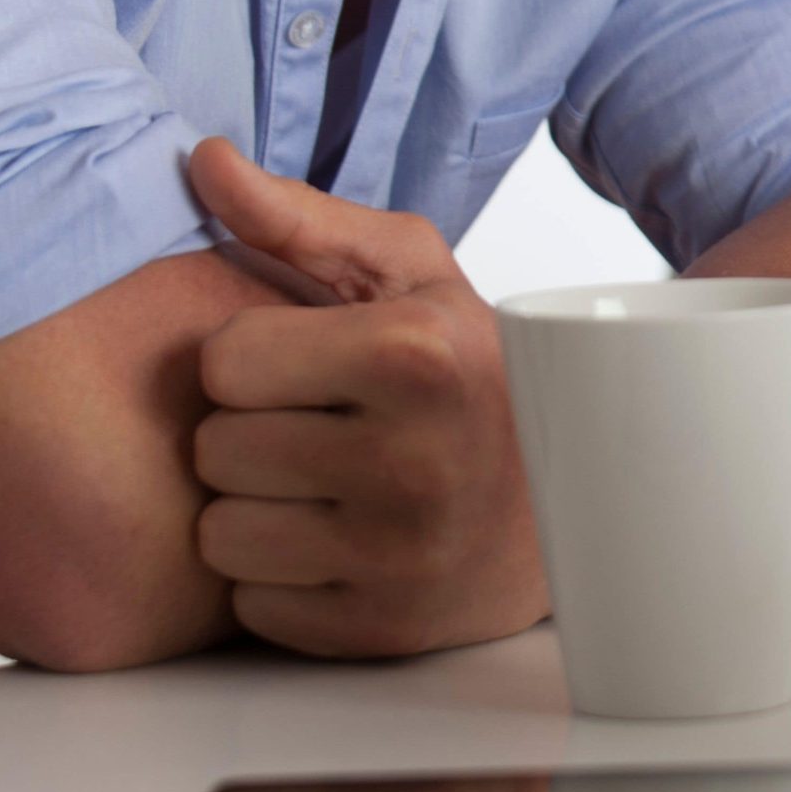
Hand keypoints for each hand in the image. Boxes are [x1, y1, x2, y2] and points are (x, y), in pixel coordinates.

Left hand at [186, 137, 548, 656]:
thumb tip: (202, 160)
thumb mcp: (412, 276)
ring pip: (221, 536)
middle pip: (216, 451)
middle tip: (320, 426)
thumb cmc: (476, 370)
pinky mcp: (382, 632)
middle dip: (253, 433)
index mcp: (416, 355)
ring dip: (256, 510)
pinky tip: (341, 541)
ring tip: (325, 485)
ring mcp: (400, 556)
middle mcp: (412, 459)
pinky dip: (282, 578)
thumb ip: (301, 218)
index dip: (254, 358)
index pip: (224, 362)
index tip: (308, 363)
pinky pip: (254, 607)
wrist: (588, 492)